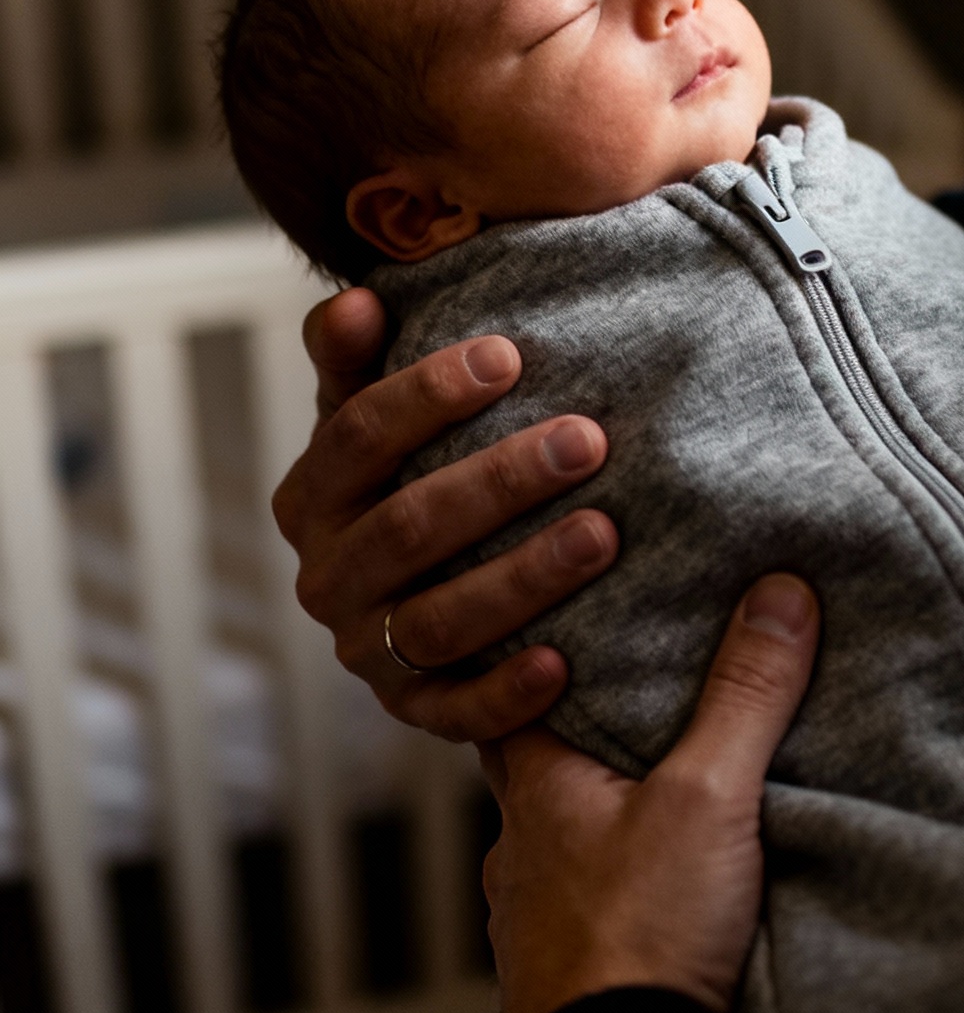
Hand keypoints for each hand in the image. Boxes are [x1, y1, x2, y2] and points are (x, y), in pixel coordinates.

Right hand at [273, 284, 619, 742]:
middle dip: (500, 480)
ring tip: (603, 533)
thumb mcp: (377, 416)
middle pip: (407, 527)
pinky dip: (506, 694)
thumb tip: (359, 301)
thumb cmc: (412, 478)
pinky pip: (456, 711)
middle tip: (588, 440)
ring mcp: (368, 651)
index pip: (356, 437)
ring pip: (440, 620)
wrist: (422, 594)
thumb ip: (358, 359)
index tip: (509, 356)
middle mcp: (327, 579)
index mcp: (311, 498)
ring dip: (523, 577)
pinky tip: (566, 663)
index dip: (427, 395)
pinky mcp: (414, 711)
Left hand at [479, 574, 819, 1012]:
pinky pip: (587, 913)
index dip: (546, 650)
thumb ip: (745, 696)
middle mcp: (518, 849)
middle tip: (645, 698)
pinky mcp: (566, 981)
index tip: (581, 613)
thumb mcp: (709, 797)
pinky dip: (617, 892)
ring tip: (665, 795)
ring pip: (563, 845)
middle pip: (544, 766)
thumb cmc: (640, 940)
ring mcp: (533, 922)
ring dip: (604, 820)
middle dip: (590, 734)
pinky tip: (659, 897)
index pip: (517, 689)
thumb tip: (780, 591)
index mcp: (534, 787)